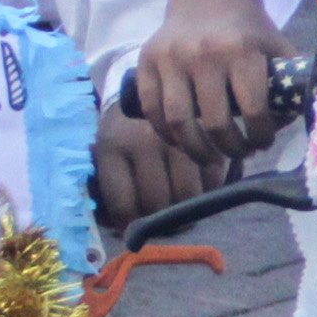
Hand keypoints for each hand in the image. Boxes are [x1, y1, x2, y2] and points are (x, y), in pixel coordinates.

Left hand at [90, 106, 219, 234]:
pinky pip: (212, 180)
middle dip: (159, 221)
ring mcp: (177, 138)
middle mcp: (143, 142)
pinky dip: (208, 191)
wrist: (148, 86)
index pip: (124, 205)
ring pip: (188, 197)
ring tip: (181, 207)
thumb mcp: (104, 152)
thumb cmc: (123, 130)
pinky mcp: (206, 136)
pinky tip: (198, 187)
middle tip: (161, 220)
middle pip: (158, 204)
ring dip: (187, 211)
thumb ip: (106, 188)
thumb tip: (121, 229)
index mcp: (112, 146)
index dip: (128, 225)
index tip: (133, 226)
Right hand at [135, 0, 288, 164]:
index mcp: (241, 50)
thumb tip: (298, 122)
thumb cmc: (248, 29)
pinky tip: (183, 141)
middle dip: (232, 149)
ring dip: (197, 150)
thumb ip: (290, 81)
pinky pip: (152, 110)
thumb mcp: (276, 46)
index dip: (261, 137)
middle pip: (215, 123)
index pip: (254, 111)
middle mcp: (203, 54)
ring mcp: (170, 58)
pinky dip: (166, 134)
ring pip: (179, 122)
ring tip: (211, 157)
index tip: (263, 143)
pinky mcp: (146, 61)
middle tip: (239, 153)